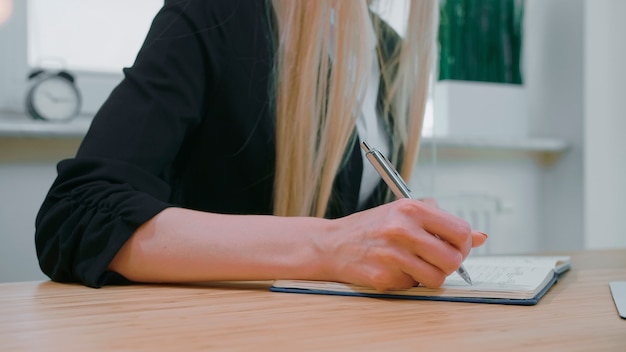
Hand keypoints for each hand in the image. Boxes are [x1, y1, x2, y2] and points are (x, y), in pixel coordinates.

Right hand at [323, 199, 487, 290]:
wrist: (333, 244)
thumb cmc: (373, 227)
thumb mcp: (404, 212)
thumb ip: (442, 221)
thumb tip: (481, 236)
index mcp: (411, 209)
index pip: (460, 231)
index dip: (465, 244)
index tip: (457, 246)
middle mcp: (402, 230)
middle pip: (453, 259)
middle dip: (450, 263)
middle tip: (437, 259)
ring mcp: (392, 255)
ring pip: (437, 277)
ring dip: (431, 275)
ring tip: (415, 264)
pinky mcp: (383, 277)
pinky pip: (414, 286)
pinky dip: (409, 281)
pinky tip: (395, 269)